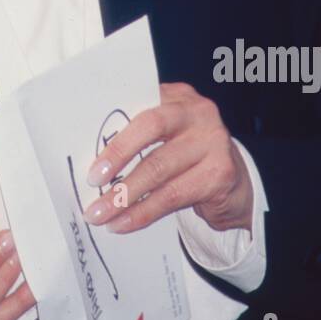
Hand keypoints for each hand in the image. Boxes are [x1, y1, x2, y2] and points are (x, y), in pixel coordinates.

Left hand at [82, 82, 252, 236]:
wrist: (234, 186)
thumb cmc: (187, 158)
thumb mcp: (166, 136)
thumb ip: (136, 136)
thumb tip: (92, 162)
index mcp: (177, 96)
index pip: (138, 102)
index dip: (112, 125)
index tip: (86, 150)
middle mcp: (198, 112)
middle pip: (150, 127)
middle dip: (117, 155)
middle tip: (92, 180)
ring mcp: (213, 142)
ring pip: (159, 169)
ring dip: (124, 195)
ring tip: (100, 214)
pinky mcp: (220, 174)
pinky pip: (172, 196)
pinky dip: (143, 213)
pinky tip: (123, 223)